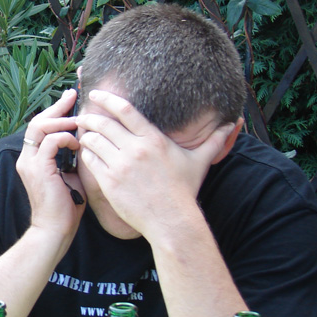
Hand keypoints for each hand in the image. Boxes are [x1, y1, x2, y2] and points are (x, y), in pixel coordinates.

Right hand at [15, 89, 84, 239]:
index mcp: (33, 159)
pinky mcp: (38, 169)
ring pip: (41, 127)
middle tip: (73, 95)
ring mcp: (30, 163)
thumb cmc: (66, 207)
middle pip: (38, 121)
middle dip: (57, 107)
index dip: (55, 111)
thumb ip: (72, 158)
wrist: (55, 230)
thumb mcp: (71, 176)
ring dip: (62, 120)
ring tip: (79, 120)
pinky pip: (51, 142)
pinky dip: (66, 138)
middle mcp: (27, 158)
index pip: (41, 127)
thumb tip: (86, 142)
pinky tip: (78, 144)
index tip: (71, 99)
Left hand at [76, 89, 234, 237]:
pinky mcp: (110, 182)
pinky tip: (87, 155)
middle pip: (103, 123)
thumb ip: (214, 140)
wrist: (171, 220)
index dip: (107, 99)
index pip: (125, 110)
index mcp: (153, 139)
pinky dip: (86, 156)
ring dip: (86, 137)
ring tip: (83, 136)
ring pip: (92, 141)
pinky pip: (90, 161)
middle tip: (82, 117)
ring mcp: (121, 166)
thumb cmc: (184, 191)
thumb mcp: (199, 162)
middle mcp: (135, 149)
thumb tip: (234, 124)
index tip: (96, 95)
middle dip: (89, 118)